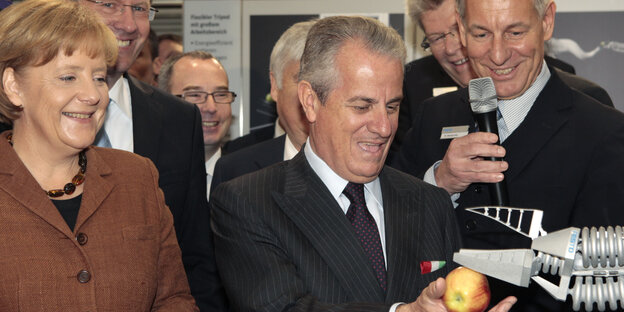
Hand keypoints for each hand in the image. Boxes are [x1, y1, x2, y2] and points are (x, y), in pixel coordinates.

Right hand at [396, 278, 516, 311]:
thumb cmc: (423, 307)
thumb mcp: (426, 297)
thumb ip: (434, 290)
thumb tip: (441, 283)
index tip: (505, 304)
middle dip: (501, 311)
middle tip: (510, 301)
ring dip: (498, 311)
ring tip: (507, 302)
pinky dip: (490, 309)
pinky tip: (496, 302)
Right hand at [435, 132, 507, 194]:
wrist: (443, 177)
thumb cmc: (455, 161)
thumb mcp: (461, 149)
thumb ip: (474, 146)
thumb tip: (493, 145)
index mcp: (457, 144)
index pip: (472, 138)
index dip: (485, 137)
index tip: (495, 138)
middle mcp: (456, 154)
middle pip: (475, 150)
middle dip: (491, 150)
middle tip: (501, 152)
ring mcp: (459, 167)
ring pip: (478, 166)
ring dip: (494, 166)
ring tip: (503, 165)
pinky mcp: (463, 177)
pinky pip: (479, 177)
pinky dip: (490, 177)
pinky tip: (498, 176)